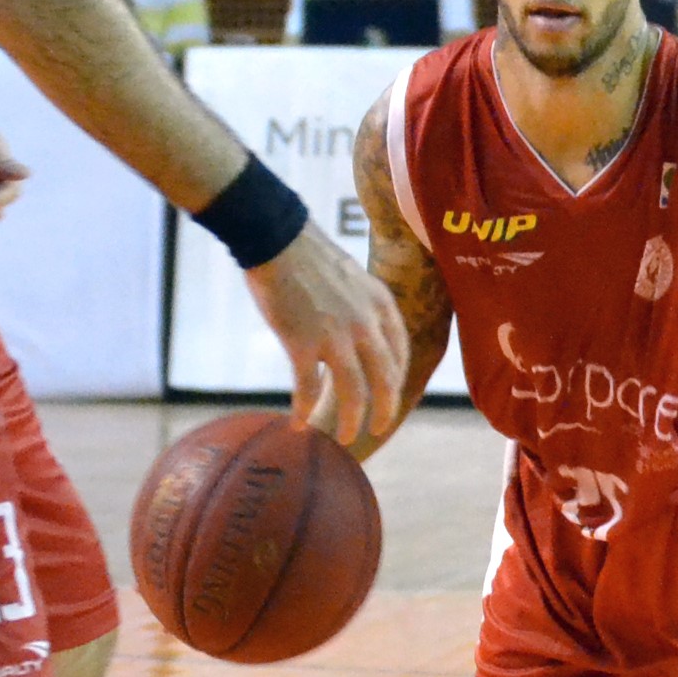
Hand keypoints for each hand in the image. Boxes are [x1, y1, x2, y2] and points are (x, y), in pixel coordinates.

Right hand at [246, 223, 409, 448]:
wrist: (276, 238)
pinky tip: (298, 424)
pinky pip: (308, 388)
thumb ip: (360, 305)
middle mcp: (366, 324)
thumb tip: (356, 328)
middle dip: (384, 409)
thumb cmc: (307, 255)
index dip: (397, 379)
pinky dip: (304, 410)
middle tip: (378, 428)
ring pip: (354, 392)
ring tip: (343, 438)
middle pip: (385, 379)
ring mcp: (337, 336)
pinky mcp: (303, 343)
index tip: (389, 394)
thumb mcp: (352, 277)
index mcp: (381, 304)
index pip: (400, 352)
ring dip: (350, 420)